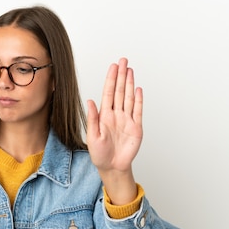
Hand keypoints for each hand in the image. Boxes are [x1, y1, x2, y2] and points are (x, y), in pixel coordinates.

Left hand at [86, 58, 142, 203]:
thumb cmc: (100, 154)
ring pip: (129, 98)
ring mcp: (127, 120)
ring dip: (130, 84)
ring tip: (130, 70)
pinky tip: (138, 89)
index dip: (111, 79)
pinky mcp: (136, 127)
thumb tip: (90, 101)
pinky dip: (139, 100)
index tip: (113, 66)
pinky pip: (138, 111)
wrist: (112, 167)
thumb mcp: (92, 136)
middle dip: (121, 75)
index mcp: (104, 115)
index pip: (109, 93)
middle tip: (123, 61)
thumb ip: (92, 118)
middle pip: (120, 91)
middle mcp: (116, 115)